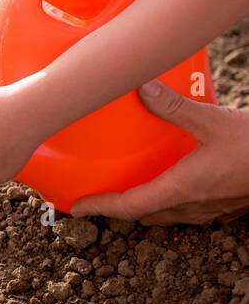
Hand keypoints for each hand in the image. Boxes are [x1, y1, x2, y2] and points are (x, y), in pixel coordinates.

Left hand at [71, 81, 248, 223]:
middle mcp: (194, 205)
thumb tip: (141, 88)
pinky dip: (170, 201)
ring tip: (127, 188)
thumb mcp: (216, 121)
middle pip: (145, 214)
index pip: (130, 206)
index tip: (75, 207)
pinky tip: (172, 181)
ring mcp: (213, 209)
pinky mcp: (227, 204)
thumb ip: (176, 107)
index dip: (100, 208)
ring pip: (168, 215)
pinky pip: (189, 210)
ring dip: (145, 205)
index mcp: (183, 189)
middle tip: (96, 194)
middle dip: (118, 208)